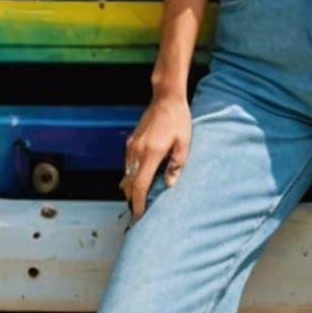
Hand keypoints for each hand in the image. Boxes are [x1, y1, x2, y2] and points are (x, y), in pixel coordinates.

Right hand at [120, 93, 190, 218]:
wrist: (166, 97)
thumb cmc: (178, 118)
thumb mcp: (184, 142)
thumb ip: (177, 164)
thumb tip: (170, 183)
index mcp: (151, 153)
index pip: (139, 185)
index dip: (138, 202)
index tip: (138, 215)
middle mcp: (137, 151)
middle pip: (129, 182)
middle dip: (132, 198)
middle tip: (140, 209)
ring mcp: (132, 145)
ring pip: (127, 173)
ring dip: (131, 186)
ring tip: (140, 196)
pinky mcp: (132, 140)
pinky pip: (128, 163)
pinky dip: (131, 173)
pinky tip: (141, 176)